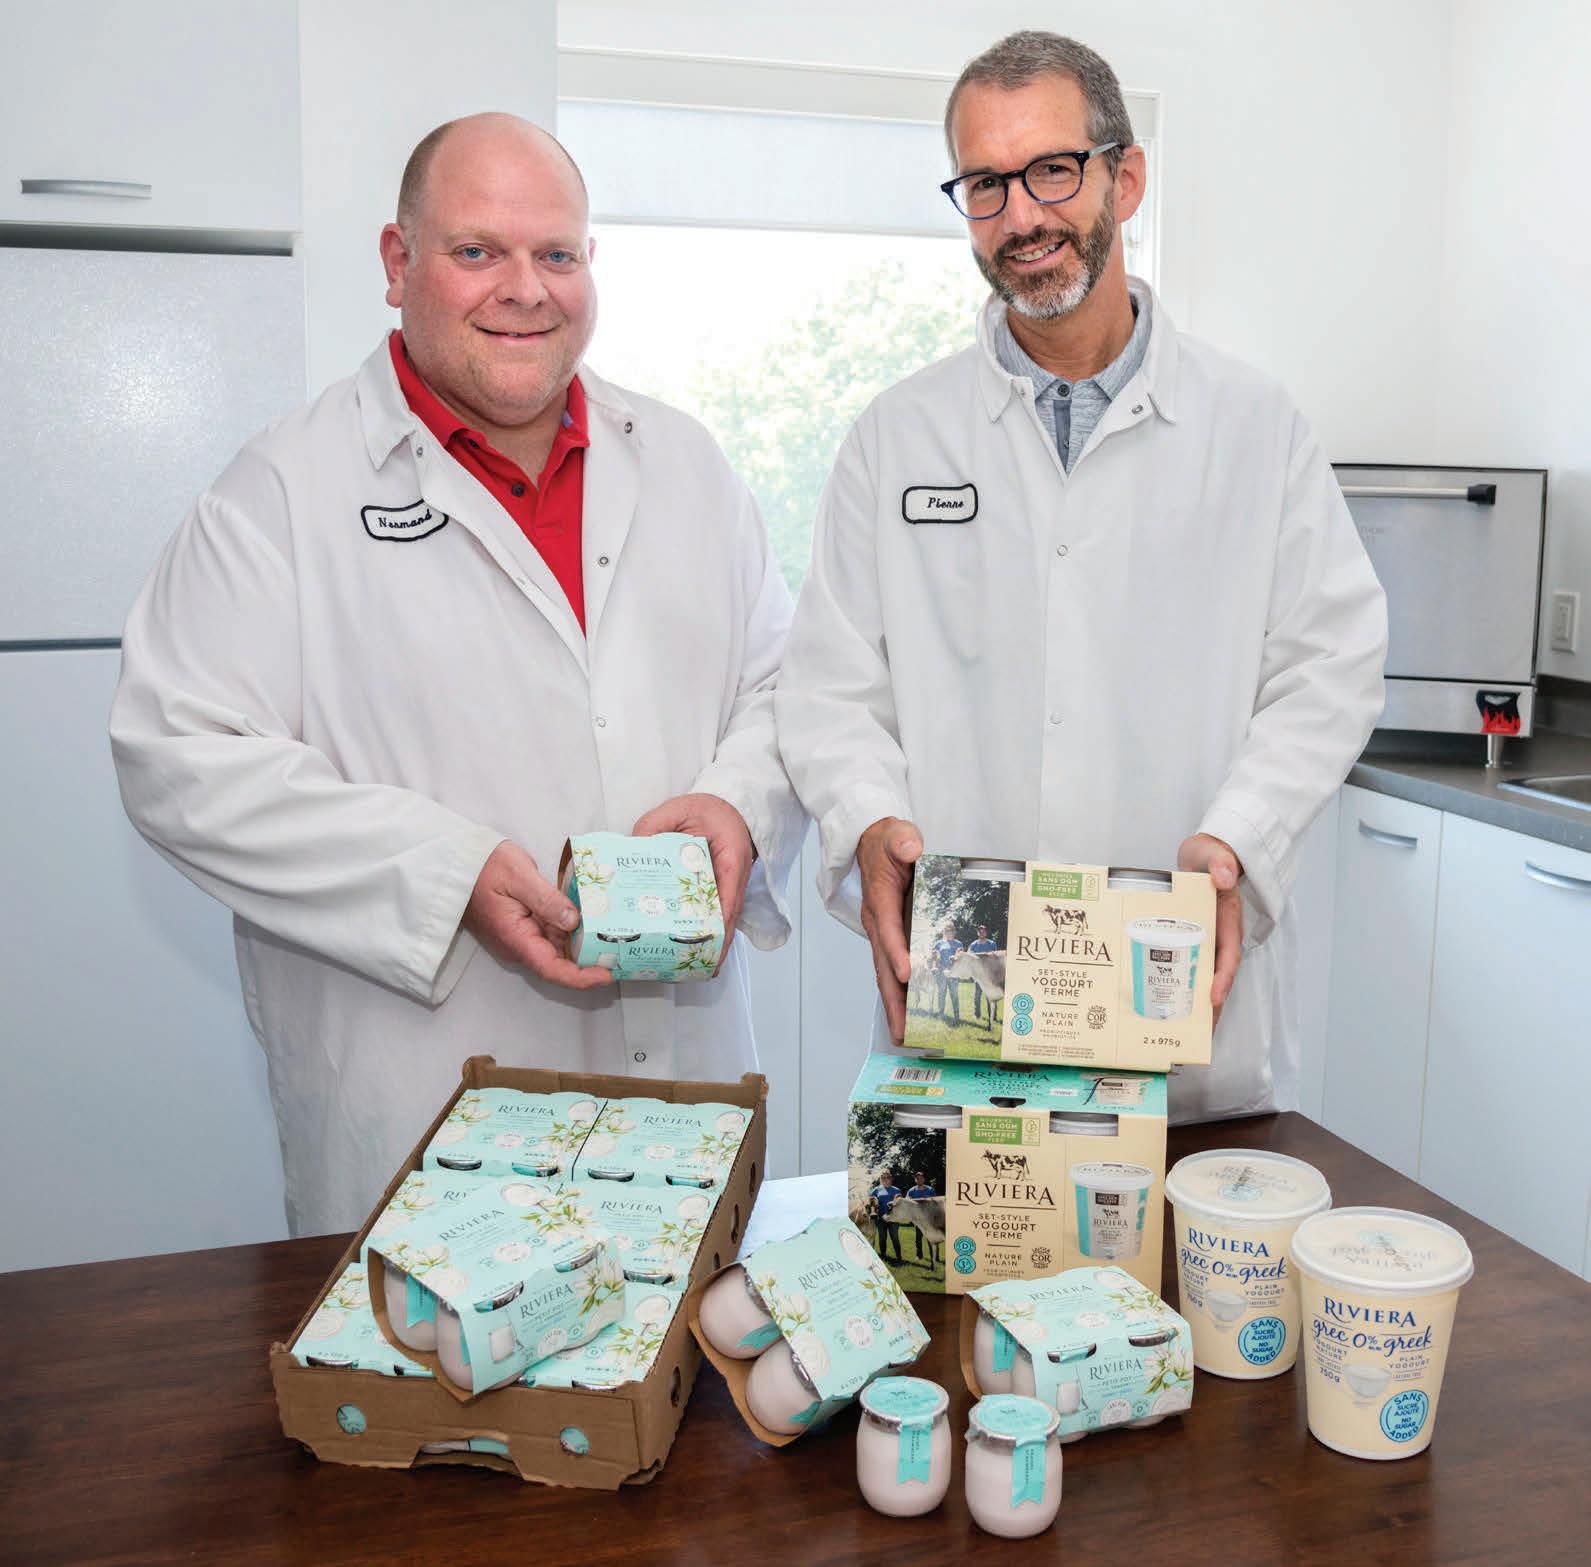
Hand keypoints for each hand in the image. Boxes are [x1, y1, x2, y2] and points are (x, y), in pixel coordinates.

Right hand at [462, 840, 612, 990]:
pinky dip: (572, 932)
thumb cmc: (484, 865)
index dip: (580, 977)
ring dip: (583, 947)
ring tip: (614, 939)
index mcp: (516, 937)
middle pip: (558, 963)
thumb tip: (574, 920)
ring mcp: (521, 936)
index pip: (551, 969)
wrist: (457, 861)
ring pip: (557, 949)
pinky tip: (593, 921)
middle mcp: (519, 944)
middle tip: (621, 954)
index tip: (606, 975)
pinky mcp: (523, 926)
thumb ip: (546, 899)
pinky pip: (550, 935)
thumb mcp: (518, 875)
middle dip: (589, 964)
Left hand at [632, 793, 753, 970]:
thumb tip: (632, 846)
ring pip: (722, 923)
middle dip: (714, 947)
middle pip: (727, 921)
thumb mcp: (679, 808)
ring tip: (693, 969)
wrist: (729, 808)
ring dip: (710, 945)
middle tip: (698, 970)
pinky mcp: (718, 892)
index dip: (720, 927)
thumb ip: (654, 824)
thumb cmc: (709, 810)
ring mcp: (727, 889)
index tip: (712, 949)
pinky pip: (714, 915)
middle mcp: (733, 880)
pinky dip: (704, 933)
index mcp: (730, 861)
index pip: (729, 900)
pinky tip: (687, 948)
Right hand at [857, 817, 922, 1044]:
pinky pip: (892, 968)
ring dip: (895, 1004)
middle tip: (902, 1030)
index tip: (907, 973)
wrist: (873, 842)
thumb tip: (910, 848)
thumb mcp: (896, 834)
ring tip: (905, 1035)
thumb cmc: (888, 841)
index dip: (896, 951)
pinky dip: (899, 993)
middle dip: (892, 999)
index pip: (887, 928)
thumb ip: (902, 839)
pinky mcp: (888, 938)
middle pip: (882, 965)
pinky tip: (911, 1013)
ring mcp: (881, 933)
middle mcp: (876, 922)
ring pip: (885, 973)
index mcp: (879, 899)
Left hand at [1177, 832, 1243, 1022]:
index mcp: (1228, 919)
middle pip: (1218, 975)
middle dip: (1210, 1005)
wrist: (1204, 854)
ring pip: (1204, 976)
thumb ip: (1220, 862)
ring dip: (1197, 1003)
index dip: (1223, 977)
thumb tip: (1223, 878)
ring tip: (1184, 1031)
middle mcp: (1219, 935)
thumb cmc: (1211, 855)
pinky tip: (1167, 1005)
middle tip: (1199, 1032)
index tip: (1213, 998)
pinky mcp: (1191, 940)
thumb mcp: (1215, 854)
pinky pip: (1188, 967)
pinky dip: (1182, 986)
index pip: (1229, 953)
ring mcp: (1206, 940)